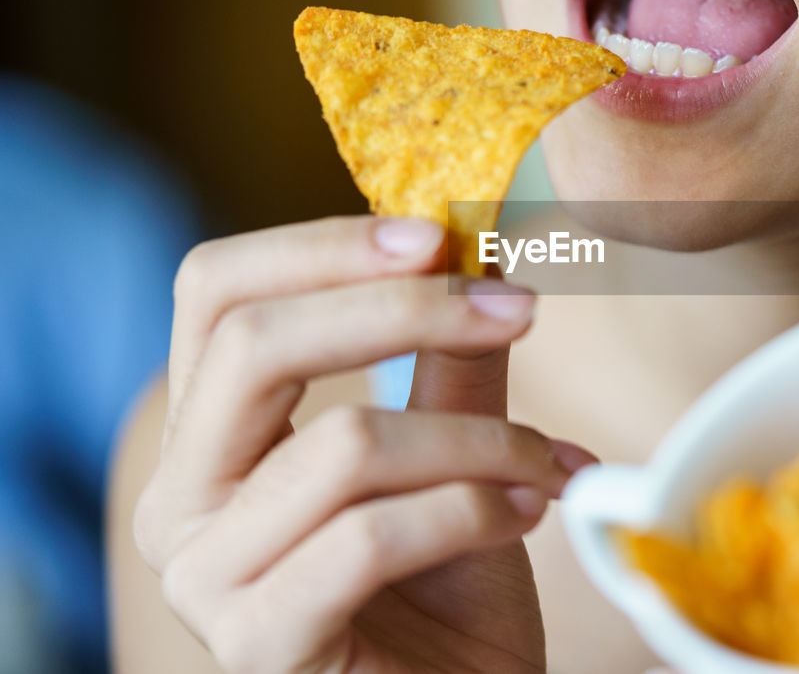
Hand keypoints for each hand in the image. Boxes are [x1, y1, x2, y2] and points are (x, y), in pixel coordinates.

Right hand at [133, 215, 595, 672]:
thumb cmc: (447, 589)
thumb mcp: (451, 453)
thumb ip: (449, 363)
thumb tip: (479, 251)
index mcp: (210, 437)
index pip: (216, 292)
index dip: (324, 247)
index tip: (438, 235)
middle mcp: (181, 499)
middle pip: (256, 344)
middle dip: (406, 312)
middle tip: (519, 308)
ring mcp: (207, 577)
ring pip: (344, 444)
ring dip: (480, 440)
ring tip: (547, 463)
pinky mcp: (258, 643)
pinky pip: (371, 537)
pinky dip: (473, 509)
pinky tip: (532, 513)